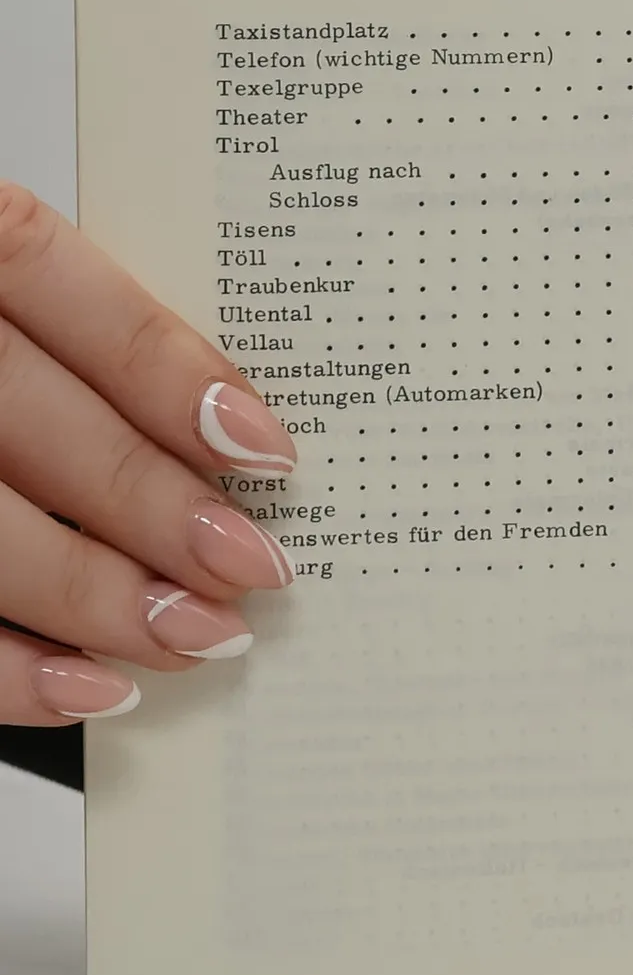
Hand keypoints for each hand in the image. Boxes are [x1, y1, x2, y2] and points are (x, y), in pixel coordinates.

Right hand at [0, 180, 296, 725]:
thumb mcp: (7, 296)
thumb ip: (83, 343)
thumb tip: (226, 436)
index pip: (59, 288)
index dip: (170, 375)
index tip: (264, 449)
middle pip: (33, 422)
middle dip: (154, 508)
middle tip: (249, 568)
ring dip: (96, 597)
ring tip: (192, 635)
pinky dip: (7, 669)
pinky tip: (86, 686)